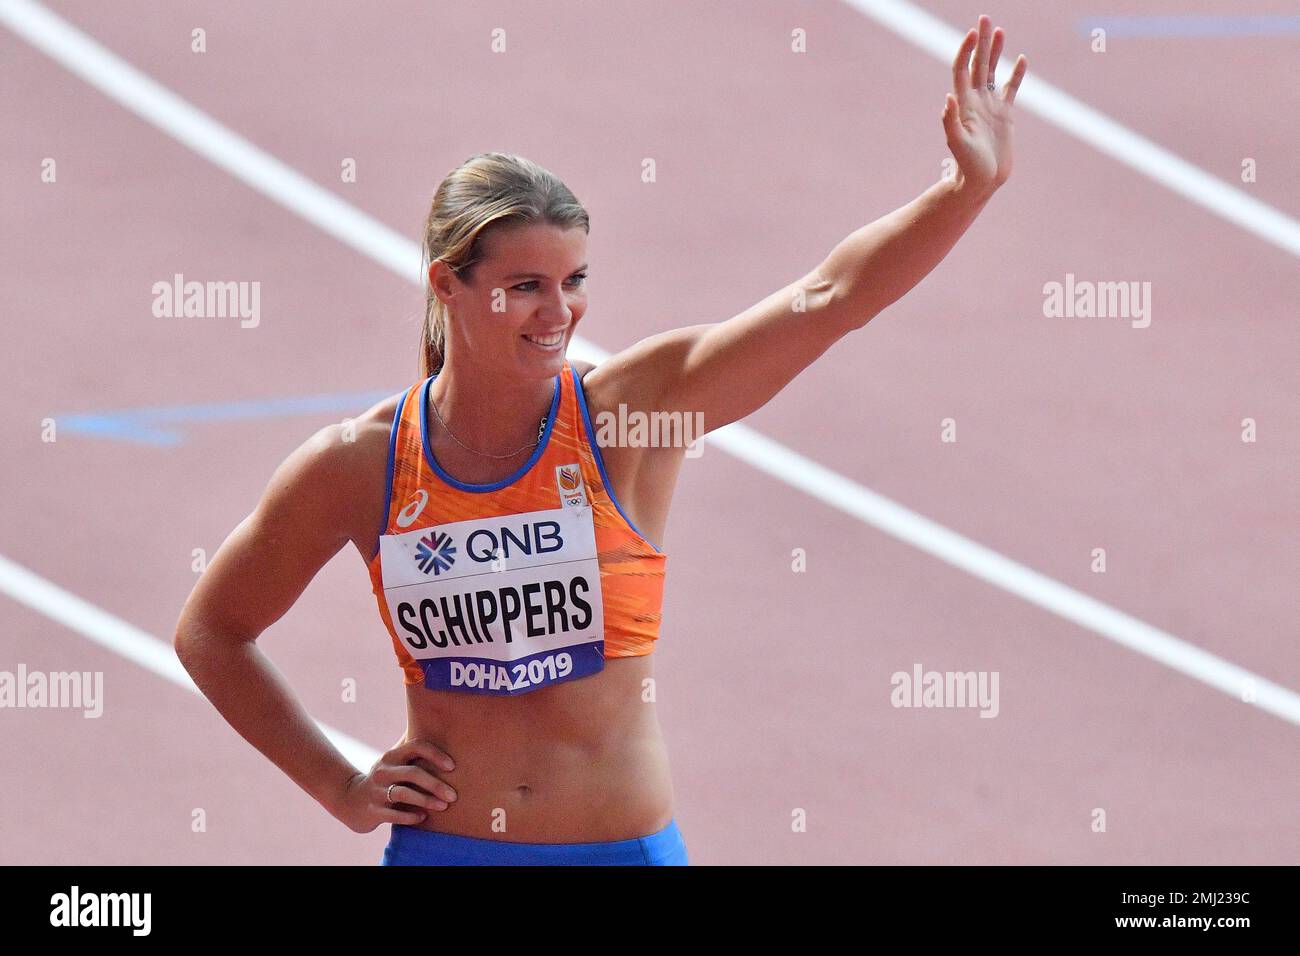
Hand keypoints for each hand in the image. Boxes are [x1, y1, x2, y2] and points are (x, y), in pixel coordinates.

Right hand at [332, 737, 457, 832]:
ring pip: (404, 793)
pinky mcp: (373, 811)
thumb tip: (438, 724)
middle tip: (454, 795)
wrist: (350, 800)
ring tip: (444, 806)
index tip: (452, 766)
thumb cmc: (383, 778)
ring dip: (426, 800)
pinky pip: (394, 814)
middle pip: (413, 773)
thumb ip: (413, 748)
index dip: (436, 755)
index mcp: (391, 756)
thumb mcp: (394, 761)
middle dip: (436, 784)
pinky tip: (423, 817)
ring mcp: (376, 791)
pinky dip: (411, 816)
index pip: (416, 747)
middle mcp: (383, 771)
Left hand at [942, 14, 1027, 196]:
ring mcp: (990, 107)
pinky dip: (1017, 75)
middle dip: (982, 41)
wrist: (981, 182)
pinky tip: (1021, 60)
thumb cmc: (966, 166)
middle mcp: (976, 101)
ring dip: (996, 52)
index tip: (972, 33)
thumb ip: (951, 122)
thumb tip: (948, 98)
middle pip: (978, 64)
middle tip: (985, 18)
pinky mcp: (1004, 116)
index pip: (963, 69)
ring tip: (999, 31)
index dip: (966, 50)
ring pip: (993, 72)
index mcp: (964, 104)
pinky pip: (1011, 89)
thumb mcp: (957, 144)